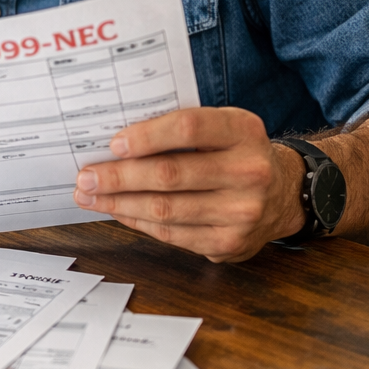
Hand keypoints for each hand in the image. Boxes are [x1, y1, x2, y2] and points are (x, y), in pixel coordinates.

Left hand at [72, 107, 307, 262]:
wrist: (282, 193)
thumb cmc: (235, 152)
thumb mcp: (222, 126)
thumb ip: (180, 128)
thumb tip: (116, 142)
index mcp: (243, 130)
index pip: (189, 128)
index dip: (147, 136)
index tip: (113, 144)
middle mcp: (249, 171)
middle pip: (170, 175)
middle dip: (119, 177)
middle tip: (85, 176)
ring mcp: (242, 212)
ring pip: (166, 210)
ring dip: (120, 204)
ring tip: (90, 196)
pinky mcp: (230, 242)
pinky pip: (172, 234)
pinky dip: (138, 222)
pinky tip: (118, 211)